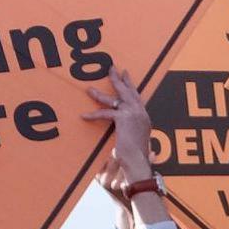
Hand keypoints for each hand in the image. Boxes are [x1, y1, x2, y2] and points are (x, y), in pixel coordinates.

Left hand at [82, 67, 152, 183]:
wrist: (137, 160)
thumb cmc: (136, 155)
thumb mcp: (136, 140)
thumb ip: (131, 132)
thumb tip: (124, 131)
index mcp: (144, 116)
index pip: (137, 96)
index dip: (130, 85)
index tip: (125, 75)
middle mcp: (141, 112)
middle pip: (129, 91)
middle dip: (119, 79)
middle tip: (112, 68)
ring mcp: (134, 113)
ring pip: (115, 98)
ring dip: (100, 94)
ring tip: (89, 90)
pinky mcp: (124, 118)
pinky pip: (105, 113)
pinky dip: (94, 115)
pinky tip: (84, 116)